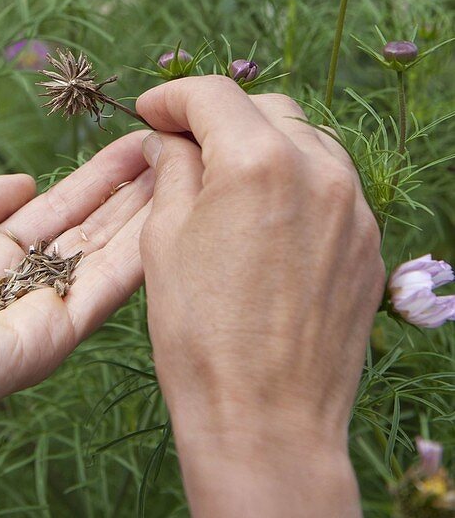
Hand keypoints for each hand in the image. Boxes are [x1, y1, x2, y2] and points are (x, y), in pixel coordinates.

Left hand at [0, 135, 151, 517]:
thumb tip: (26, 180)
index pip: (58, 207)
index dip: (94, 176)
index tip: (132, 141)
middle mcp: (25, 280)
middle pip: (91, 225)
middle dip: (132, 186)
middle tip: (176, 143)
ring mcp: (44, 307)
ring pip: (107, 250)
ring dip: (146, 210)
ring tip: (186, 165)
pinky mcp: (56, 334)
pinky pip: (105, 286)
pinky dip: (139, 250)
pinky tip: (170, 213)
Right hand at [136, 77, 385, 517]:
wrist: (267, 422)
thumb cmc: (201, 336)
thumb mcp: (165, 239)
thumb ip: (171, 170)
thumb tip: (167, 140)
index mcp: (258, 161)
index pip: (213, 94)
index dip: (172, 96)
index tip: (149, 111)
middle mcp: (318, 169)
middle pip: (265, 107)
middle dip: (220, 116)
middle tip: (182, 144)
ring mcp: (353, 207)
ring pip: (306, 141)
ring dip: (263, 143)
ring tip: (227, 179)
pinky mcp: (369, 242)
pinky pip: (331, 186)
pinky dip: (296, 182)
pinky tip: (266, 218)